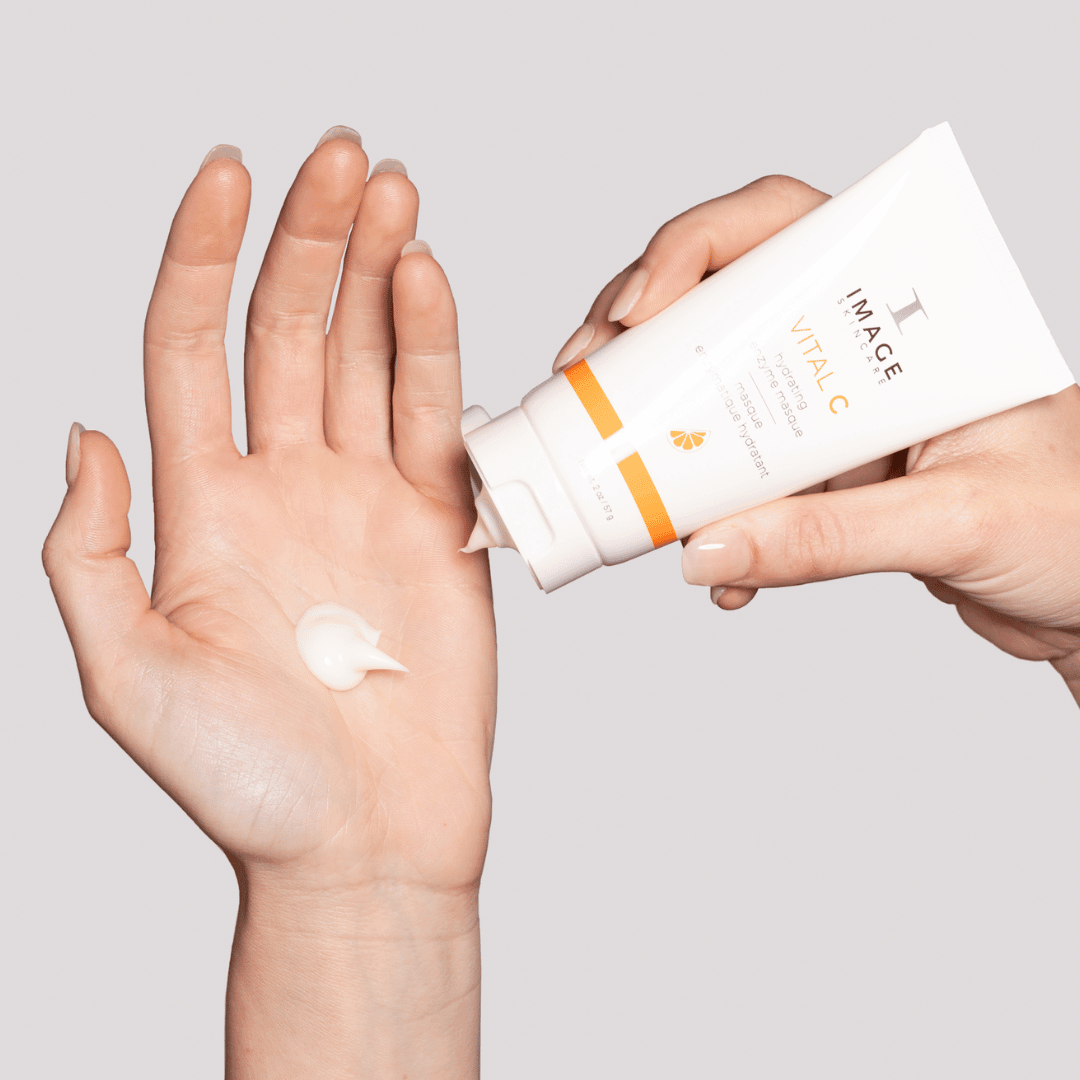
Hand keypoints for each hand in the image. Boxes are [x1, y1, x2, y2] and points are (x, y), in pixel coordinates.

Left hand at [43, 129, 493, 1076]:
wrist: (363, 844)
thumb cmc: (249, 783)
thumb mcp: (126, 677)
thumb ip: (92, 552)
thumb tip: (85, 431)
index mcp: (205, 508)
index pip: (195, 348)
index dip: (203, 256)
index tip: (228, 172)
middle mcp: (286, 487)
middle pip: (292, 333)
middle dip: (311, 237)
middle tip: (341, 155)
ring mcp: (368, 503)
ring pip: (371, 360)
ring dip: (378, 272)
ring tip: (392, 190)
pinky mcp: (442, 531)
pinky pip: (440, 422)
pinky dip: (436, 349)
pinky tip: (429, 282)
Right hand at [555, 175, 1079, 702]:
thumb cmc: (1079, 528)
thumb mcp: (955, 521)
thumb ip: (828, 540)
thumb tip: (704, 548)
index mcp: (903, 313)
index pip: (783, 223)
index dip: (693, 248)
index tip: (635, 313)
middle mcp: (857, 350)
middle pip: (721, 300)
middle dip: (638, 335)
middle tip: (585, 379)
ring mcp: (836, 413)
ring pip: (715, 390)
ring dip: (656, 428)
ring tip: (623, 475)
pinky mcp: (827, 480)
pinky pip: (740, 480)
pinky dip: (711, 520)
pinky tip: (714, 562)